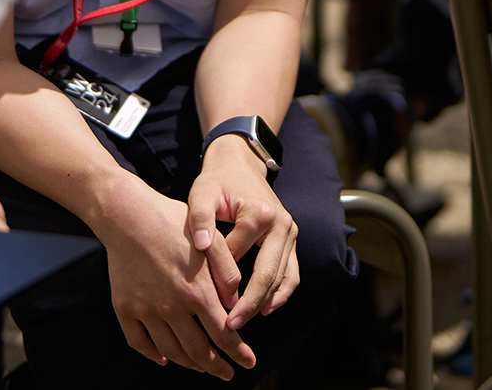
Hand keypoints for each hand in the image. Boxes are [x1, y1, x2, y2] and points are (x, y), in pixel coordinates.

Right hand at [97, 173, 256, 378]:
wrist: (128, 214)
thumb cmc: (173, 222)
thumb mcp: (210, 240)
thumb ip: (227, 273)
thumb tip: (237, 303)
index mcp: (196, 290)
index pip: (222, 332)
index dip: (237, 351)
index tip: (248, 362)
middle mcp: (171, 307)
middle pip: (197, 350)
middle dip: (216, 366)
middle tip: (227, 373)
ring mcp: (145, 311)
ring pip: (170, 352)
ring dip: (189, 364)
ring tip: (202, 366)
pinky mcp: (125, 309)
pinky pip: (139, 343)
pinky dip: (153, 355)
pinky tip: (163, 357)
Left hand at [189, 135, 298, 330]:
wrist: (239, 164)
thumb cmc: (217, 181)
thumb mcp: (201, 194)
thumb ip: (199, 219)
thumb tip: (200, 247)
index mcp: (259, 214)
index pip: (238, 258)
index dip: (220, 283)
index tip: (204, 304)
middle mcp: (281, 224)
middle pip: (267, 274)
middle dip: (248, 304)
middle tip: (228, 326)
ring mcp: (290, 231)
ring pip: (281, 277)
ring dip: (264, 303)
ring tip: (241, 322)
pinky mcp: (291, 238)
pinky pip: (291, 273)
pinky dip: (281, 293)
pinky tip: (264, 309)